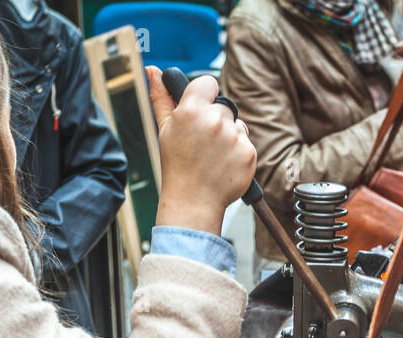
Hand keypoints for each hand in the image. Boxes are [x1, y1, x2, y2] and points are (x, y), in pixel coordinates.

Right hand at [146, 66, 256, 235]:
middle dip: (216, 121)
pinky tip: (224, 165)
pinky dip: (238, 153)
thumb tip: (153, 70)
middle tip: (203, 144)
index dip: (205, 95)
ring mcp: (234, 137)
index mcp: (191, 110)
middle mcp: (215, 120)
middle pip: (224, 107)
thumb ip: (161, 97)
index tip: (201, 110)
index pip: (209, 83)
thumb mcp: (164, 129)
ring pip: (237, 125)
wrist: (193, 201)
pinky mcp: (249, 152)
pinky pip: (246, 143)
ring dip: (229, 137)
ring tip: (213, 157)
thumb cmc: (177, 166)